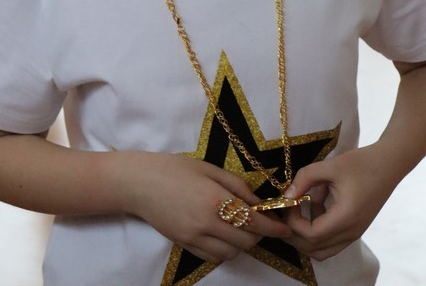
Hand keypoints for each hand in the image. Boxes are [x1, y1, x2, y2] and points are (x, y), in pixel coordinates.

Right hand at [120, 153, 291, 263]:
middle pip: (246, 240)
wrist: (139, 183)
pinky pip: (213, 256)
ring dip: (243, 243)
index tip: (285, 227)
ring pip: (231, 253)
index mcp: (215, 199)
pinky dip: (225, 249)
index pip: (254, 221)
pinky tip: (224, 234)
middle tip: (263, 221)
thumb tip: (258, 201)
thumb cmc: (175, 168)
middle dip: (260, 234)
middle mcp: (207, 223)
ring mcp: (195, 238)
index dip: (273, 227)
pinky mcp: (185, 245)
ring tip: (243, 227)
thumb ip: (236, 185)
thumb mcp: (209, 168)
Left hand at [280, 146, 394, 260]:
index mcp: (345, 218)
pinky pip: (331, 242)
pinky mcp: (355, 229)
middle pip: (314, 249)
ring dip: (306, 235)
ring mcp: (354, 234)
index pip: (312, 235)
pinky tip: (316, 205)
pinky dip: (318, 231)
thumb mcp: (330, 166)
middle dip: (295, 233)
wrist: (388, 164)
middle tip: (286, 210)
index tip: (289, 202)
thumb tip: (286, 195)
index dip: (294, 222)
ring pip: (323, 250)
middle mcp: (350, 233)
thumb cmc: (361, 163)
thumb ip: (305, 179)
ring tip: (300, 209)